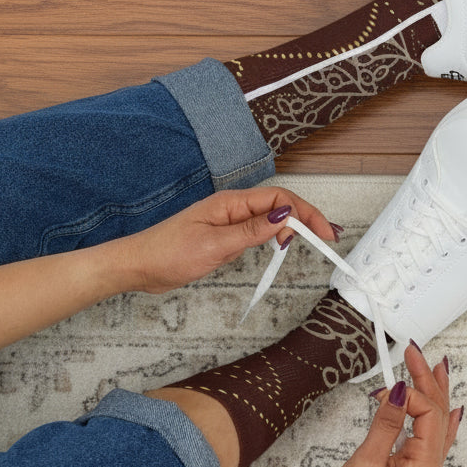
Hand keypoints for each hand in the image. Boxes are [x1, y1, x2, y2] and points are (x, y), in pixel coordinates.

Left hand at [116, 186, 337, 293]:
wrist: (139, 266)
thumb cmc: (167, 253)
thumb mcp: (214, 245)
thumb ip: (251, 231)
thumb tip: (284, 217)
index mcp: (231, 203)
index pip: (279, 199)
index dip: (305, 214)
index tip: (321, 233)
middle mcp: (232, 208)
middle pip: (280, 205)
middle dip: (306, 217)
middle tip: (327, 238)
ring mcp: (228, 221)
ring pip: (270, 217)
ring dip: (293, 226)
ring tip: (312, 240)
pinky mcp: (224, 235)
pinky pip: (257, 230)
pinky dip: (275, 236)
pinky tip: (282, 245)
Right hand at [317, 344, 461, 466]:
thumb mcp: (367, 462)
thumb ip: (385, 424)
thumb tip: (397, 391)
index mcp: (425, 464)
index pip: (429, 412)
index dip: (409, 393)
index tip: (382, 388)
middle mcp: (430, 466)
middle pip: (438, 412)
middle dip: (427, 380)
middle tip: (415, 351)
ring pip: (437, 422)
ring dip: (433, 393)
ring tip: (433, 367)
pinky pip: (432, 436)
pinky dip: (435, 416)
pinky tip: (445, 408)